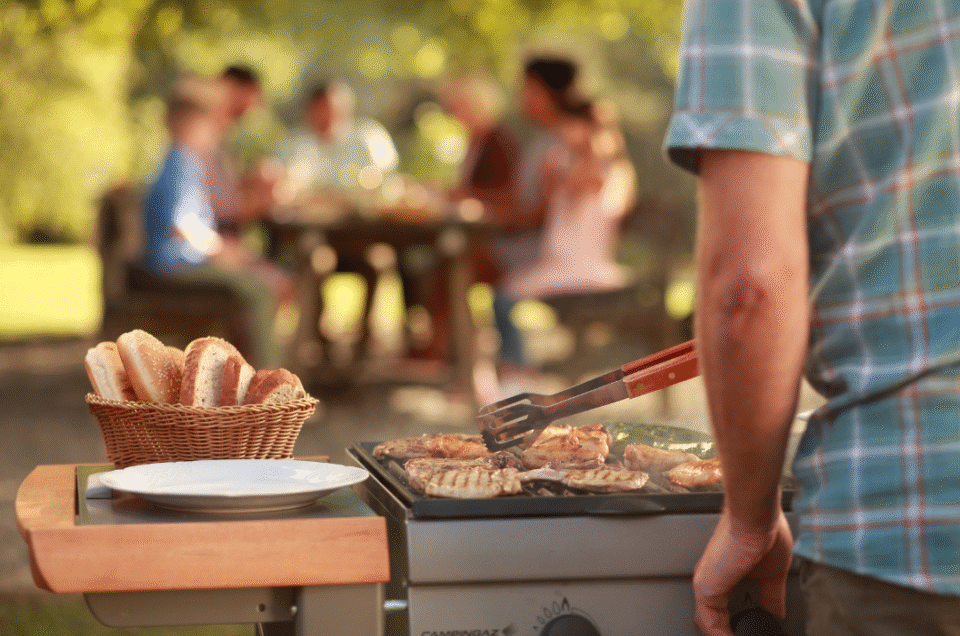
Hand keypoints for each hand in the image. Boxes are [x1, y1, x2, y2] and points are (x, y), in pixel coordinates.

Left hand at [693, 509, 792, 635]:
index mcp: (724, 575)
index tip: (747, 632)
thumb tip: (777, 613)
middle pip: (712, 620)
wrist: (756, 513)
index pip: (722, 610)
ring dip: (724, 635)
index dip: (732, 627)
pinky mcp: (707, 588)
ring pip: (709, 624)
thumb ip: (771, 595)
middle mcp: (711, 579)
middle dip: (725, 633)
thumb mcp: (772, 572)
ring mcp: (707, 584)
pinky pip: (710, 623)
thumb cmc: (764, 529)